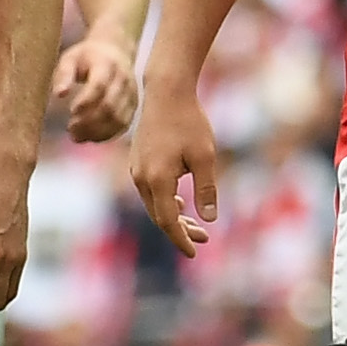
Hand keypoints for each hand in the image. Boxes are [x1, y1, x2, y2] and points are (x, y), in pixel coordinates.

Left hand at [53, 34, 140, 143]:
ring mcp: (131, 94)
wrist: (116, 50)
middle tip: (70, 129)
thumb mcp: (70, 58)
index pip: (99, 86)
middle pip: (109, 106)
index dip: (85, 101)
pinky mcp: (134, 105)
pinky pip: (123, 125)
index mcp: (106, 64)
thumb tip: (59, 94)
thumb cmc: (87, 57)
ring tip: (77, 136)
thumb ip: (63, 75)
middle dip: (89, 122)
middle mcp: (123, 80)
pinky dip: (107, 135)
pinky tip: (91, 137)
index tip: (70, 111)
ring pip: (118, 119)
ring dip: (97, 132)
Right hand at [127, 76, 220, 258]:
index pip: (168, 221)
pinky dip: (166, 201)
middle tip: (204, 239)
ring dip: (174, 216)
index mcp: (157, 179)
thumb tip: (209, 219)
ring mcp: (137, 170)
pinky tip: (181, 202)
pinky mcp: (138, 162)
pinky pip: (150, 191)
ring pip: (154, 204)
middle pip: (160, 216)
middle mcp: (141, 178)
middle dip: (180, 231)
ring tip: (196, 225)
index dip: (181, 239)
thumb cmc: (189, 122)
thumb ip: (206, 189)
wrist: (166, 93)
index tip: (195, 252)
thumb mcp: (205, 156)